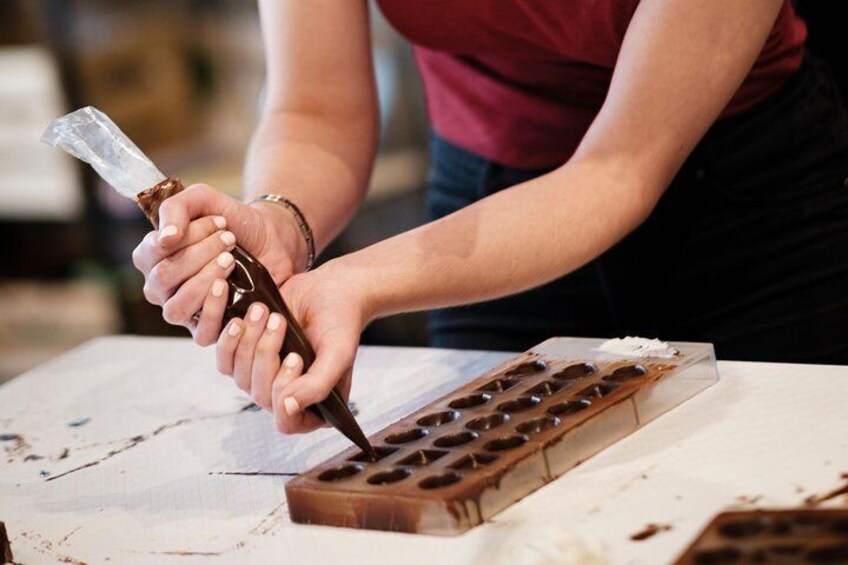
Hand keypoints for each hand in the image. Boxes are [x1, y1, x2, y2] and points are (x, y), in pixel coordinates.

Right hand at [132, 183, 306, 342]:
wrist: (272, 240)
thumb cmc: (232, 221)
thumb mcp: (203, 200)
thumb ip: (175, 209)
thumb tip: (165, 240)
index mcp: (152, 258)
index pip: (153, 251)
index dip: (187, 235)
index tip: (220, 221)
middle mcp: (160, 288)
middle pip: (165, 277)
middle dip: (201, 254)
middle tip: (229, 240)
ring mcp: (183, 311)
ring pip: (177, 307)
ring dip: (206, 280)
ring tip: (231, 261)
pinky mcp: (208, 329)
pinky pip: (201, 333)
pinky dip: (215, 311)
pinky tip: (229, 288)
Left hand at [215, 259, 371, 433]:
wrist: (329, 289)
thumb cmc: (340, 320)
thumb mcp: (339, 353)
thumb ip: (318, 384)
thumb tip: (288, 408)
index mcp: (316, 405)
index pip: (286, 422)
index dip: (283, 392)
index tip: (295, 357)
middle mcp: (288, 396)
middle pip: (261, 396)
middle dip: (266, 355)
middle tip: (281, 322)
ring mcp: (266, 378)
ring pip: (241, 378)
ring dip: (250, 341)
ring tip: (266, 312)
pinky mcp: (247, 358)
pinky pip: (226, 361)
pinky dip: (230, 339)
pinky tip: (243, 318)